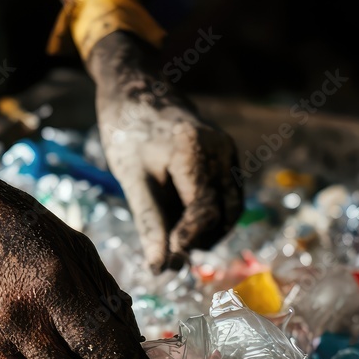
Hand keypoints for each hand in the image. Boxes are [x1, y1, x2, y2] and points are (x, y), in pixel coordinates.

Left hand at [87, 30, 243, 272]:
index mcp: (195, 152)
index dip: (187, 240)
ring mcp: (228, 151)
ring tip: (175, 243)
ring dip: (208, 231)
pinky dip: (210, 214)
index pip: (203, 211)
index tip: (167, 260)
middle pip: (224, 214)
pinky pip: (227, 194)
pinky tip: (182, 223)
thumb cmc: (127, 133)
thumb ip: (149, 223)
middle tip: (170, 259)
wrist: (136, 90)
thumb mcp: (132, 181)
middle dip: (200, 240)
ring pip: (231, 207)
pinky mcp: (227, 154)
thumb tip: (160, 267)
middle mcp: (221, 150)